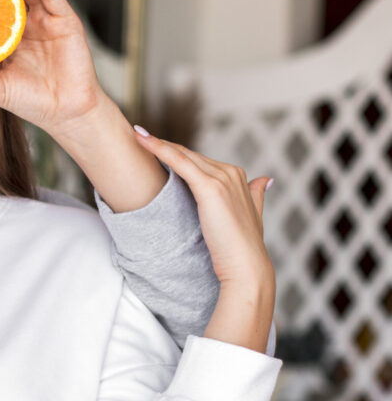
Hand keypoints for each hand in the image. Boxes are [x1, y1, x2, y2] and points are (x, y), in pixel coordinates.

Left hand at [134, 128, 274, 350]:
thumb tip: (264, 179)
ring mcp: (221, 178)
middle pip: (188, 154)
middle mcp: (230, 172)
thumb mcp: (251, 214)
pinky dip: (160, 150)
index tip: (152, 145)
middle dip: (162, 145)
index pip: (198, 160)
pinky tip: (143, 141)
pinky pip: (179, 163)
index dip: (174, 153)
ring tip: (136, 134)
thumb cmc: (240, 246)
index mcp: (237, 176)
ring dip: (157, 143)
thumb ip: (255, 194)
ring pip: (182, 155)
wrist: (245, 266)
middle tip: (137, 134)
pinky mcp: (209, 188)